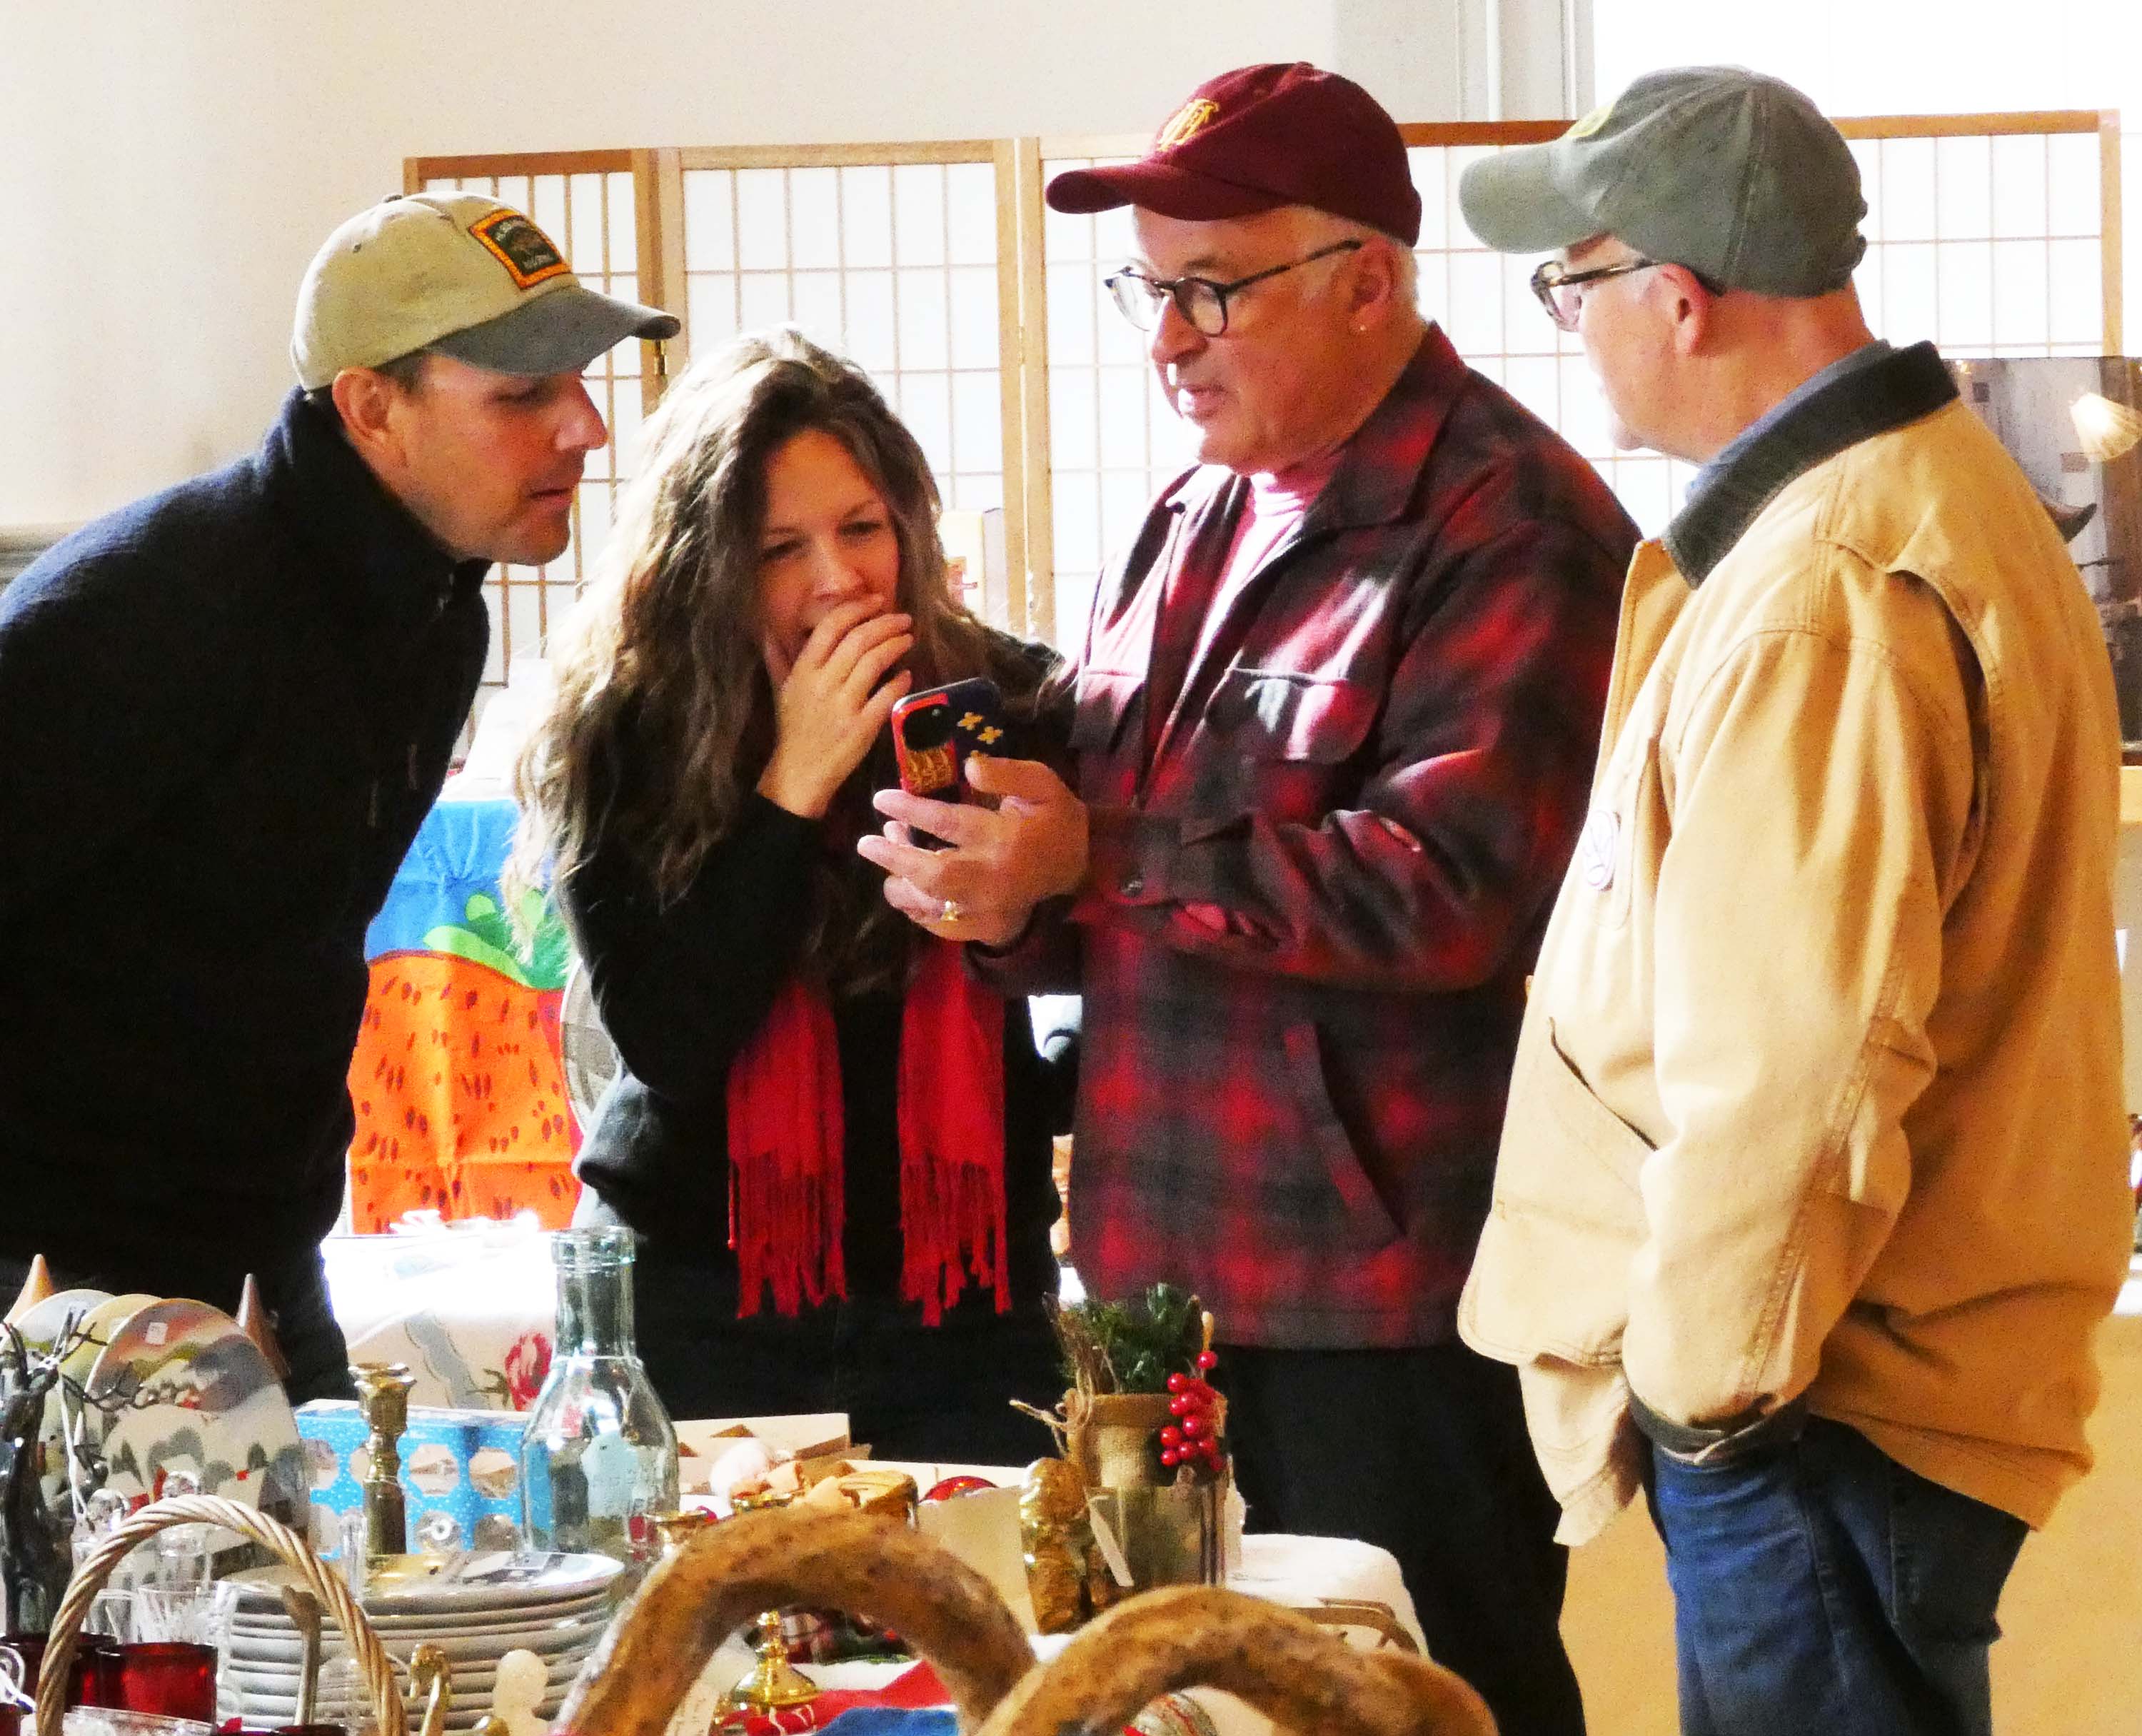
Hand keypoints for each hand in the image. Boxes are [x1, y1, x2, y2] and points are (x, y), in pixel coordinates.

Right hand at [757, 602, 913, 817]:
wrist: (798, 773)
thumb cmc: (793, 730)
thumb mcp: (782, 690)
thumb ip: (779, 657)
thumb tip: (768, 630)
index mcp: (804, 670)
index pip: (832, 625)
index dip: (857, 608)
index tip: (877, 601)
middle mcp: (823, 683)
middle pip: (859, 639)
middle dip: (885, 623)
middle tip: (903, 618)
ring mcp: (843, 705)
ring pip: (874, 662)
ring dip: (896, 645)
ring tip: (908, 638)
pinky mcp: (862, 727)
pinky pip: (885, 696)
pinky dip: (900, 681)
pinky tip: (908, 674)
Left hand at [857, 754, 1088, 945]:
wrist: (1078, 865)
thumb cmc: (1055, 818)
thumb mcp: (1043, 783)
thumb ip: (1008, 773)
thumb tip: (968, 767)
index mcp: (1006, 838)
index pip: (949, 823)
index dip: (910, 810)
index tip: (882, 800)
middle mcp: (993, 878)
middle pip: (933, 874)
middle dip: (894, 857)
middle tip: (867, 842)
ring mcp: (988, 908)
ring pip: (931, 904)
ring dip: (901, 884)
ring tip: (886, 856)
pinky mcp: (984, 926)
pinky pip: (940, 925)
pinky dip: (915, 909)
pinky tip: (904, 887)